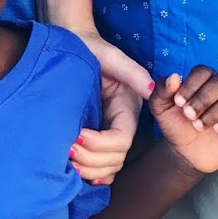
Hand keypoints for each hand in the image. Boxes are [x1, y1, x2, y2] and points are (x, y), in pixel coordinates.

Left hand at [68, 29, 152, 184]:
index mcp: (128, 107)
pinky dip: (92, 173)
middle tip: (67, 149)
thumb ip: (131, 71)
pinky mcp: (97, 136)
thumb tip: (151, 88)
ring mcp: (109, 131)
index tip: (76, 135)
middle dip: (92, 159)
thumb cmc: (89, 47)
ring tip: (67, 158)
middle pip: (116, 157)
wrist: (72, 45)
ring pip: (109, 165)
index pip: (122, 139)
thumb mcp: (110, 56)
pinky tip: (77, 172)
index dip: (100, 144)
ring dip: (89, 169)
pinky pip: (102, 165)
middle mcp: (122, 123)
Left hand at [152, 67, 217, 174]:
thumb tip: (174, 76)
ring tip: (199, 126)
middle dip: (203, 99)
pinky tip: (217, 129)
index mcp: (203, 80)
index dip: (191, 85)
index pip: (203, 71)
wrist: (185, 152)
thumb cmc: (175, 124)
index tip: (179, 103)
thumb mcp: (160, 107)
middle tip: (189, 115)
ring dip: (215, 112)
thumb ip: (162, 90)